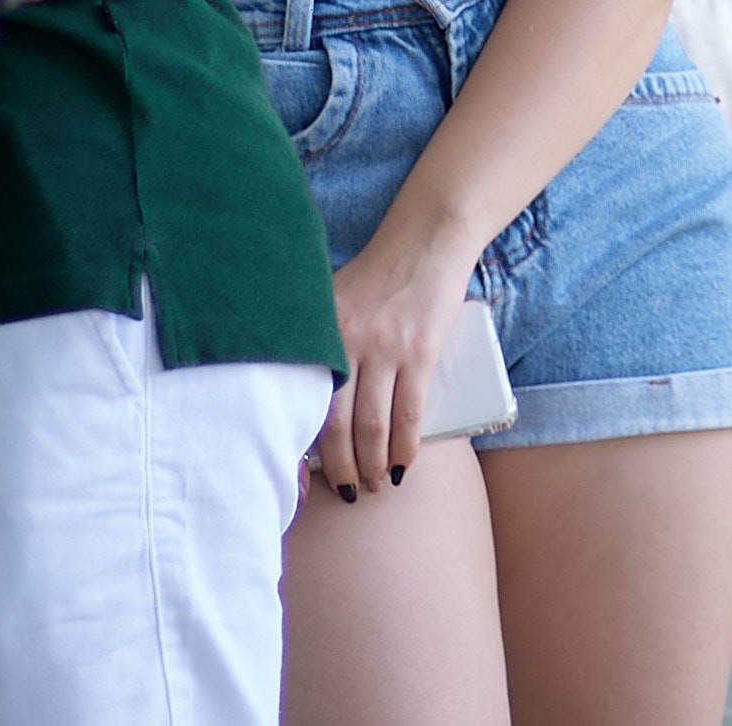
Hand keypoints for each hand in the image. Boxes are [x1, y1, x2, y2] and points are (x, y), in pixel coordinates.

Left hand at [305, 222, 477, 498]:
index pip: (305, 405)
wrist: (425, 239)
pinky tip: (404, 464)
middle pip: (338, 425)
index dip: (307, 448)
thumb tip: (309, 403)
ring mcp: (385, 348)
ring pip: (374, 426)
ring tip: (377, 483)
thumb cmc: (378, 274)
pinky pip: (410, 412)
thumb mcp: (333, 301)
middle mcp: (347, 343)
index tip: (311, 475)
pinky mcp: (420, 351)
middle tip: (350, 491)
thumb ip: (321, 344)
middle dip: (344, 468)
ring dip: (375, 464)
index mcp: (321, 334)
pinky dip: (406, 446)